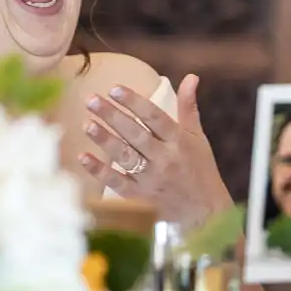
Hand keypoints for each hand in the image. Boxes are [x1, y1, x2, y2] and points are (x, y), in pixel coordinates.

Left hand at [76, 74, 232, 226]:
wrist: (207, 213)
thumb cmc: (200, 170)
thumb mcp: (198, 137)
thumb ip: (188, 107)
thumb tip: (191, 77)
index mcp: (178, 140)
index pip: (154, 116)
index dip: (135, 102)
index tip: (114, 88)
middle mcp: (165, 158)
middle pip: (136, 134)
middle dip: (113, 116)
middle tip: (91, 100)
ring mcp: (152, 179)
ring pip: (125, 157)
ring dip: (105, 140)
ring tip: (86, 124)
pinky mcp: (141, 197)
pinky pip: (117, 182)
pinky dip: (100, 171)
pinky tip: (83, 157)